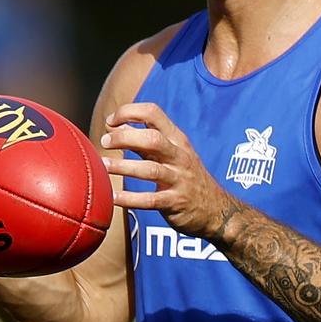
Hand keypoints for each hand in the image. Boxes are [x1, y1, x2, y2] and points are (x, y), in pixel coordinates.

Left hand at [99, 102, 236, 239]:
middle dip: (124, 137)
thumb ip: (143, 140)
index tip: (111, 121)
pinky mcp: (175, 202)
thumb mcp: (171, 152)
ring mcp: (179, 180)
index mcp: (176, 139)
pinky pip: (151, 200)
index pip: (153, 113)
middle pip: (152, 139)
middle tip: (104, 142)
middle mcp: (179, 156)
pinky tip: (112, 197)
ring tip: (103, 166)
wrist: (218, 209)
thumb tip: (115, 125)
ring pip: (150, 170)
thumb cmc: (186, 175)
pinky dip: (130, 198)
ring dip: (124, 167)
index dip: (129, 112)